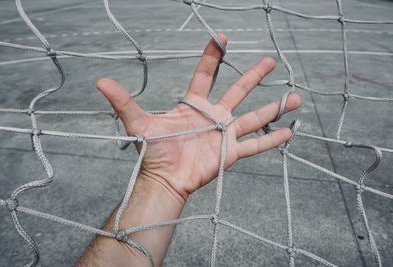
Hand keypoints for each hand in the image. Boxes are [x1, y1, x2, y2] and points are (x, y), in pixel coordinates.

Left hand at [96, 33, 300, 201]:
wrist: (164, 179)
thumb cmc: (153, 152)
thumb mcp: (139, 122)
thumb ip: (124, 101)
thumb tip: (99, 81)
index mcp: (194, 105)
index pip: (206, 74)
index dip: (213, 55)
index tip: (222, 38)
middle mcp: (213, 116)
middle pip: (238, 91)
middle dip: (254, 74)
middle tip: (271, 59)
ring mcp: (224, 134)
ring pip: (254, 117)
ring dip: (274, 107)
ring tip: (296, 96)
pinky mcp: (231, 152)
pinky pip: (256, 144)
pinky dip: (273, 139)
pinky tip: (290, 131)